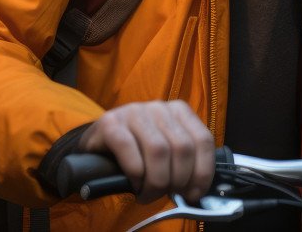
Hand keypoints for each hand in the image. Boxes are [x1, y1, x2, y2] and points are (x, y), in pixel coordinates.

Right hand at [77, 100, 214, 202]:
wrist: (99, 144)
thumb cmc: (138, 152)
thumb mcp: (167, 152)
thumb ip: (185, 162)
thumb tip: (196, 190)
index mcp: (179, 111)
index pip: (202, 140)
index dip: (202, 172)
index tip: (193, 193)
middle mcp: (159, 107)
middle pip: (182, 147)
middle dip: (176, 180)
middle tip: (165, 194)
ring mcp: (134, 111)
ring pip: (158, 150)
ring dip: (156, 181)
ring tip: (148, 193)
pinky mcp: (110, 122)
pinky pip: (128, 149)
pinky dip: (135, 173)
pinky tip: (134, 183)